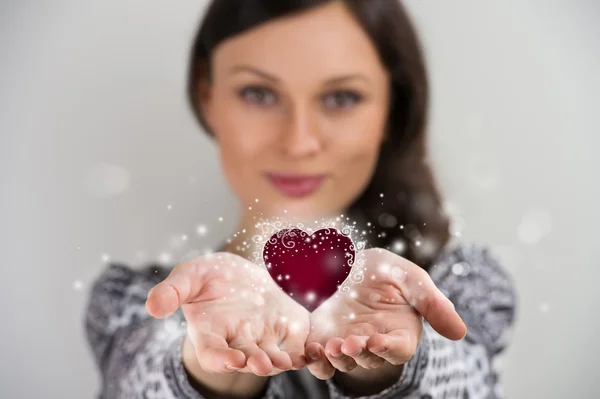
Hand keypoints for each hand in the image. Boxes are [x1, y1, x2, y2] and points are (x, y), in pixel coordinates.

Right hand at [145, 252, 308, 376]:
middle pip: (246, 359)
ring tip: (288, 361)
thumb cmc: (209, 277)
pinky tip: (314, 351)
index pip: (212, 353)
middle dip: (255, 363)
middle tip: (262, 363)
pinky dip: (306, 353)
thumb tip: (151, 307)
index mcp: (211, 332)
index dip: (220, 359)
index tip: (231, 359)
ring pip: (273, 357)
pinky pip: (297, 346)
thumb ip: (172, 291)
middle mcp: (237, 341)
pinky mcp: (286, 330)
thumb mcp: (189, 276)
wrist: (241, 272)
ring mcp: (263, 338)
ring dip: (280, 362)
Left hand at [305, 247, 466, 379]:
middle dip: (359, 353)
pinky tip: (311, 350)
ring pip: (343, 362)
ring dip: (336, 358)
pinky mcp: (325, 339)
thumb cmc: (386, 273)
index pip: (398, 349)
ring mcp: (348, 343)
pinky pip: (320, 359)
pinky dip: (315, 360)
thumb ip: (434, 303)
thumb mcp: (411, 279)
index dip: (388, 348)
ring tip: (329, 346)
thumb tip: (460, 332)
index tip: (377, 340)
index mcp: (400, 332)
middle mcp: (374, 342)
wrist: (348, 263)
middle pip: (368, 358)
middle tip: (349, 342)